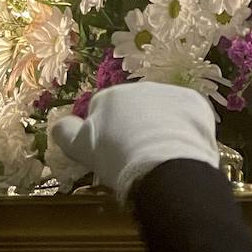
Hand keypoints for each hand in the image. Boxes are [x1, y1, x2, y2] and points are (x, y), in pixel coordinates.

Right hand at [51, 81, 219, 201]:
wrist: (163, 164)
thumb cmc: (117, 157)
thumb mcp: (81, 148)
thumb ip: (65, 132)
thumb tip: (57, 123)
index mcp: (109, 97)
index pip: (101, 110)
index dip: (104, 133)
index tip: (109, 152)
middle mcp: (138, 87)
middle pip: (132, 107)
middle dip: (133, 126)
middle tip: (134, 154)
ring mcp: (168, 92)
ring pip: (160, 109)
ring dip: (159, 125)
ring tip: (159, 154)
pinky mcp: (193, 102)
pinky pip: (185, 114)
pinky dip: (183, 127)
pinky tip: (181, 147)